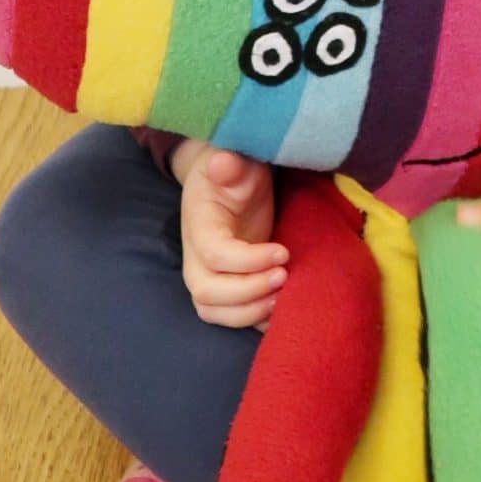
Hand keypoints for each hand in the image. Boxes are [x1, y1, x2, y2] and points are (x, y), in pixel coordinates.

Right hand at [177, 142, 287, 331]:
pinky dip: (255, 321)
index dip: (247, 261)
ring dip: (250, 312)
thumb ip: (230, 164)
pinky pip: (231, 317)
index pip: (213, 255)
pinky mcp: (226, 286)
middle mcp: (196, 256)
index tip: (283, 252)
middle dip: (247, 294)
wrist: (228, 183)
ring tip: (283, 297)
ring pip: (214, 311)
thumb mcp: (236, 160)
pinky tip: (281, 310)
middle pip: (206, 293)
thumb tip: (223, 163)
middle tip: (284, 277)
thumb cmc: (236, 171)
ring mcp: (208, 274)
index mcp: (199, 225)